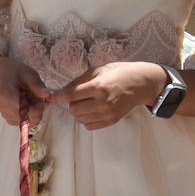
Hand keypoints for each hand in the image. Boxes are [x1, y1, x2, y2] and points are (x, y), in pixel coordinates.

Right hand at [0, 56, 49, 125]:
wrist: (0, 76)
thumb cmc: (14, 72)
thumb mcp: (27, 73)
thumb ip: (36, 84)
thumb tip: (47, 95)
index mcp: (5, 95)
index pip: (21, 111)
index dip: (35, 109)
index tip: (44, 101)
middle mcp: (2, 108)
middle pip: (24, 119)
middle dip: (37, 111)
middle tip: (42, 100)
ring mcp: (4, 114)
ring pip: (25, 123)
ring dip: (35, 114)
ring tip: (35, 100)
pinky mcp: (8, 117)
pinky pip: (23, 122)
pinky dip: (31, 116)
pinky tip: (31, 105)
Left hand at [50, 61, 165, 130]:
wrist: (143, 84)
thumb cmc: (120, 73)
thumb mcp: (100, 69)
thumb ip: (80, 80)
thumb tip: (62, 91)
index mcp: (99, 86)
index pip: (70, 95)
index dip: (57, 96)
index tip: (51, 97)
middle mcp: (103, 102)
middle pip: (73, 110)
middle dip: (72, 103)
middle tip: (79, 96)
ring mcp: (108, 113)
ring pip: (79, 119)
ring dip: (80, 112)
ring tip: (88, 102)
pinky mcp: (111, 121)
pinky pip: (89, 126)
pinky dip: (87, 119)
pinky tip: (94, 110)